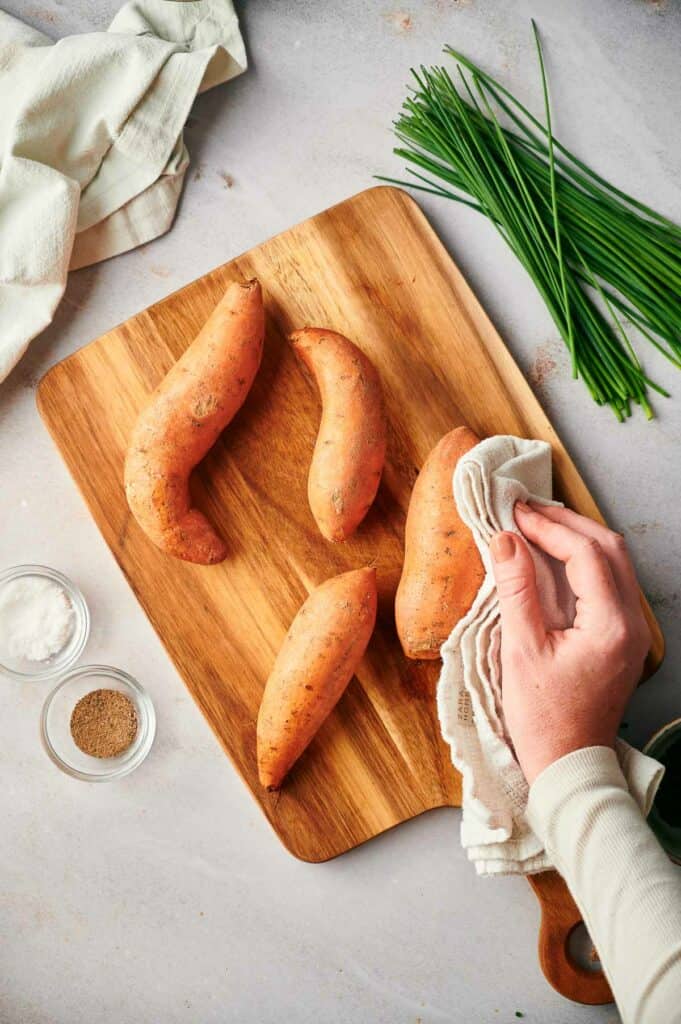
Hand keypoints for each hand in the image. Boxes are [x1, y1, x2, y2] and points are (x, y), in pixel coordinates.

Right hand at [489, 502, 650, 784]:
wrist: (568, 764)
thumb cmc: (543, 717)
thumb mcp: (521, 651)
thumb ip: (516, 590)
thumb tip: (505, 540)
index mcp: (611, 625)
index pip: (586, 554)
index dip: (549, 528)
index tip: (515, 515)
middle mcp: (631, 623)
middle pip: (610, 549)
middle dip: (568, 523)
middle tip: (527, 512)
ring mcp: (632, 630)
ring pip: (614, 563)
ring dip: (578, 538)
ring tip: (538, 526)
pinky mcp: (622, 637)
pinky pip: (610, 582)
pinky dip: (584, 560)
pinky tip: (555, 558)